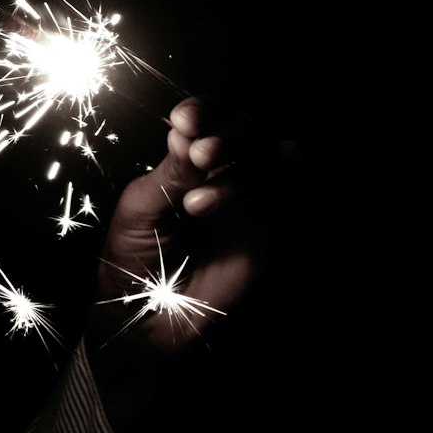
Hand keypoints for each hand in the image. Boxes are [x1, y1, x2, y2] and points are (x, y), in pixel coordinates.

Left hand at [87, 96, 275, 356]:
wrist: (146, 320)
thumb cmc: (133, 259)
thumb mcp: (141, 209)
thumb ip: (170, 172)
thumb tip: (188, 130)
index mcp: (188, 163)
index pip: (208, 122)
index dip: (204, 113)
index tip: (187, 121)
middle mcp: (225, 176)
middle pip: (248, 133)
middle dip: (228, 136)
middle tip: (202, 155)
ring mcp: (253, 204)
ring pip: (272, 164)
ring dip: (243, 173)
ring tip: (197, 204)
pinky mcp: (275, 235)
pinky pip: (300, 203)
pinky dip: (295, 190)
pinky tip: (269, 201)